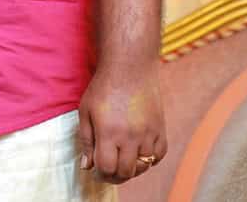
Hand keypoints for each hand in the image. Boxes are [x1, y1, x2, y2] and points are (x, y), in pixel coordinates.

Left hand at [78, 60, 167, 183]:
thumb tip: (87, 166)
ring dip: (132, 169)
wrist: (130, 69)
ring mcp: (149, 134)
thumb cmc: (103, 88)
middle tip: (109, 170)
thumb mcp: (85, 111)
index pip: (107, 168)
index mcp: (109, 132)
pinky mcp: (161, 130)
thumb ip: (86, 140)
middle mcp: (131, 136)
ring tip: (122, 161)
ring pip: (143, 167)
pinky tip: (138, 153)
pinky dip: (149, 160)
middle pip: (126, 172)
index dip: (100, 173)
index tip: (97, 170)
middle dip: (115, 176)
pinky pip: (158, 156)